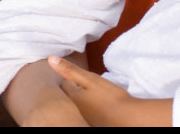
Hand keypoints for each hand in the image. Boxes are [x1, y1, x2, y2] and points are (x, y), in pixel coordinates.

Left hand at [48, 55, 172, 126]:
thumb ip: (70, 70)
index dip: (67, 77)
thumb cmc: (110, 97)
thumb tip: (50, 59)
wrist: (129, 118)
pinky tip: (95, 104)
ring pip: (78, 104)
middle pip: (69, 96)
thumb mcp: (90, 79)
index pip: (63, 85)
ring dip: (80, 98)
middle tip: (76, 82)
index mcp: (73, 98)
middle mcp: (75, 109)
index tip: (70, 73)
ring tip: (86, 92)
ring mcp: (84, 117)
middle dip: (71, 88)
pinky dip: (88, 106)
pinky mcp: (93, 122)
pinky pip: (86, 111)